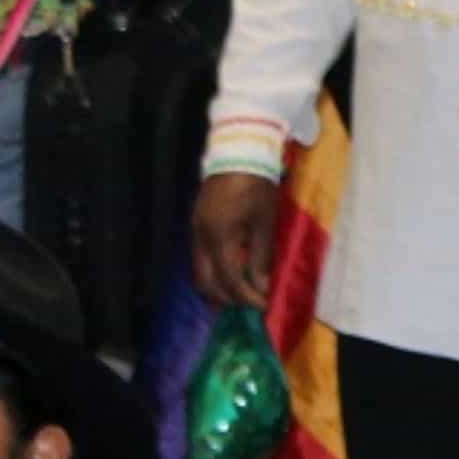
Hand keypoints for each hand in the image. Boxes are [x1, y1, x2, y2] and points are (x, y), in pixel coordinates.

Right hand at [191, 172, 282, 310]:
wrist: (237, 152)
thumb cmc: (256, 186)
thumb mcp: (264, 222)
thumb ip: (260, 257)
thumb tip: (261, 288)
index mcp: (218, 237)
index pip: (229, 279)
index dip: (246, 297)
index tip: (263, 307)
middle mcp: (200, 238)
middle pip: (205, 282)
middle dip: (226, 300)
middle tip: (248, 307)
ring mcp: (194, 231)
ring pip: (198, 272)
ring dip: (216, 289)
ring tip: (238, 296)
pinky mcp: (196, 225)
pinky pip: (199, 259)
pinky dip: (212, 273)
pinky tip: (228, 275)